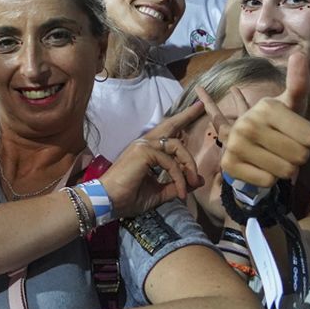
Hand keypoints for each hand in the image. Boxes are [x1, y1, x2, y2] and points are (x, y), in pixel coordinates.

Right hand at [99, 100, 204, 216]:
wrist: (108, 203)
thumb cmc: (128, 198)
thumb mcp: (159, 192)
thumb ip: (177, 185)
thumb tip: (198, 180)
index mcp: (146, 151)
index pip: (167, 135)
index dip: (181, 123)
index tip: (194, 111)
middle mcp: (145, 144)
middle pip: (170, 125)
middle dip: (187, 116)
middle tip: (200, 105)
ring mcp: (143, 145)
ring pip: (177, 146)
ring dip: (189, 165)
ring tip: (193, 182)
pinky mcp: (143, 151)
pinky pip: (171, 162)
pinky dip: (179, 178)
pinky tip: (180, 190)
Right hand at [219, 49, 309, 186]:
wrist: (247, 144)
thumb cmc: (278, 124)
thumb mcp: (292, 104)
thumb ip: (299, 82)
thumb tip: (299, 53)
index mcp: (267, 107)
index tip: (297, 134)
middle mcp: (247, 123)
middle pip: (300, 157)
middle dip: (298, 157)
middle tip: (285, 148)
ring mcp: (235, 144)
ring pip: (285, 171)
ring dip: (284, 169)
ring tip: (274, 157)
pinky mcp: (228, 164)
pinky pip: (268, 181)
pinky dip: (269, 179)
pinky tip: (261, 167)